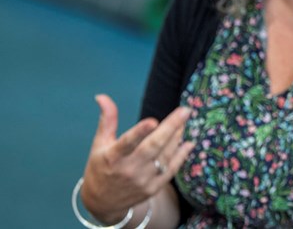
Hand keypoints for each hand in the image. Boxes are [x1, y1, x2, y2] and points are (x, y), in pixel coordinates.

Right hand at [79, 94, 194, 222]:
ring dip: (177, 137)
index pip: (127, 143)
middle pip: (153, 147)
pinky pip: (171, 170)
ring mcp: (142, 180)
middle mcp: (128, 170)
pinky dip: (181, 155)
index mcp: (112, 157)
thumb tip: (102, 96)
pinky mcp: (153, 188)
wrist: (103, 203)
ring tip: (184, 120)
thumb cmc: (101, 167)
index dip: (139, 132)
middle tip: (185, 111)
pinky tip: (188, 142)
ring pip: (165, 156)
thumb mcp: (99, 144)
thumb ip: (107, 120)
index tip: (153, 120)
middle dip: (171, 128)